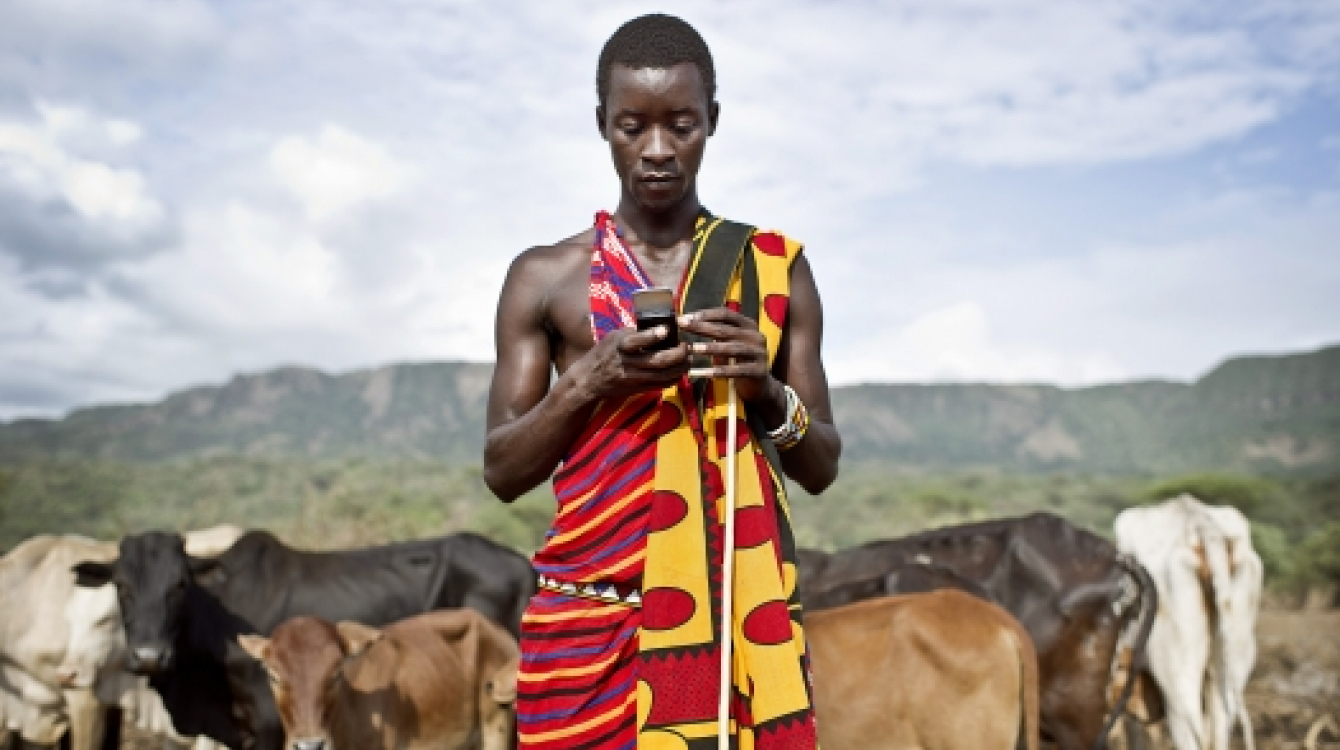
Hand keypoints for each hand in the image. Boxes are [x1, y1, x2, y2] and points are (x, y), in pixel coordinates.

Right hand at [574, 325, 688, 401]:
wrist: (588, 380)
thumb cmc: (604, 353)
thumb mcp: (614, 337)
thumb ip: (634, 333)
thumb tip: (660, 325)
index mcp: (620, 346)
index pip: (636, 341)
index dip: (652, 335)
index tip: (666, 329)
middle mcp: (627, 363)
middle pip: (658, 361)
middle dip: (677, 353)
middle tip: (686, 346)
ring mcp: (633, 378)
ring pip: (663, 375)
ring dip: (681, 367)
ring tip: (688, 358)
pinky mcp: (637, 389)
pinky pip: (661, 385)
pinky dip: (674, 378)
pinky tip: (680, 371)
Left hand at [679, 308, 781, 404]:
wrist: (760, 385)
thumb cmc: (739, 361)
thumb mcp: (730, 343)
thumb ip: (716, 332)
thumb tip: (689, 322)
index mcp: (748, 325)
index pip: (726, 314)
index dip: (706, 314)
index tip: (686, 317)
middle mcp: (756, 336)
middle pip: (726, 329)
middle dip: (702, 327)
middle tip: (683, 326)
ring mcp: (759, 353)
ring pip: (732, 348)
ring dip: (711, 348)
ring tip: (693, 348)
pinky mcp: (759, 370)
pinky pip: (737, 370)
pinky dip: (720, 371)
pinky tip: (704, 373)